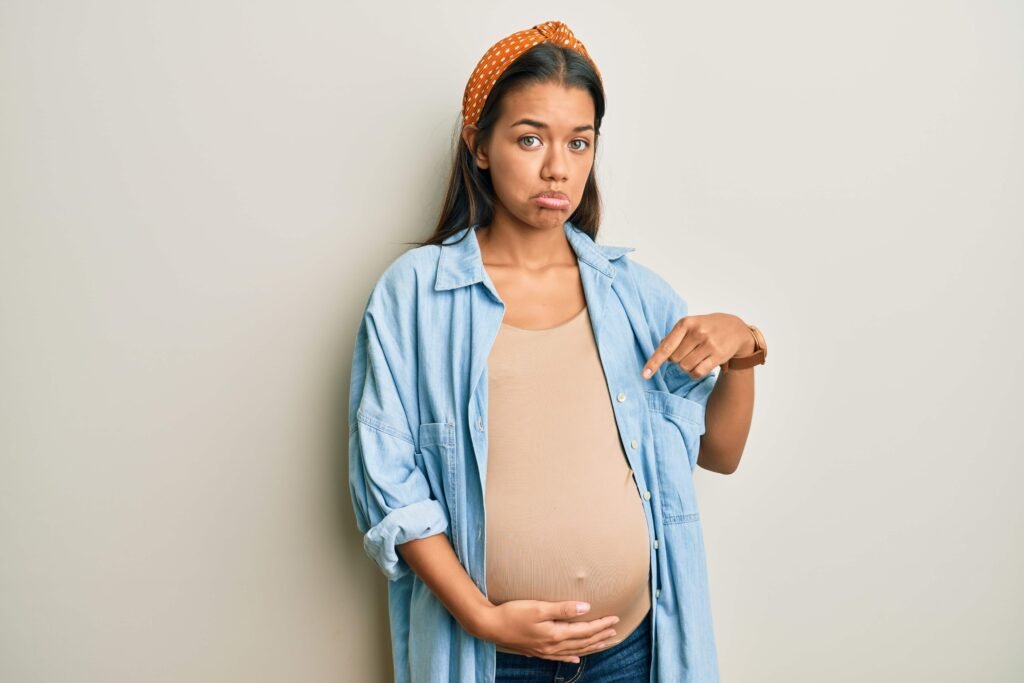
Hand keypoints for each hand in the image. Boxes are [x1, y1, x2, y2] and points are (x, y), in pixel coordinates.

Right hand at [475, 599, 620, 663]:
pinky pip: (560, 656)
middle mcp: (553, 645)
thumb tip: (586, 608)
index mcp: (556, 633)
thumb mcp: (538, 608)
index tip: (615, 619)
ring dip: (591, 646)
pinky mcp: (537, 651)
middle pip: (583, 641)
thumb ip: (563, 609)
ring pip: (575, 650)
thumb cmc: (513, 613)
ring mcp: (545, 650)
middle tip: (615, 631)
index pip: (585, 630)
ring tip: (604, 643)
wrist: (490, 626)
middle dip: (600, 636)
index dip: (601, 624)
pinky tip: (576, 657)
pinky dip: (572, 656)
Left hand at [642, 313, 753, 379]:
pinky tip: (699, 366)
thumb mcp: (690, 324)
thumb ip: (673, 336)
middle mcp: (697, 332)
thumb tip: (659, 348)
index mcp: (686, 323)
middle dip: (677, 360)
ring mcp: (709, 344)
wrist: (736, 329)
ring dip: (686, 367)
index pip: (666, 347)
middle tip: (687, 352)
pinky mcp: (718, 355)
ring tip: (695, 357)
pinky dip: (694, 374)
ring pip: (685, 367)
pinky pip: (698, 372)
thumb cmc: (707, 327)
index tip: (645, 374)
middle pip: (674, 359)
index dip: (654, 362)